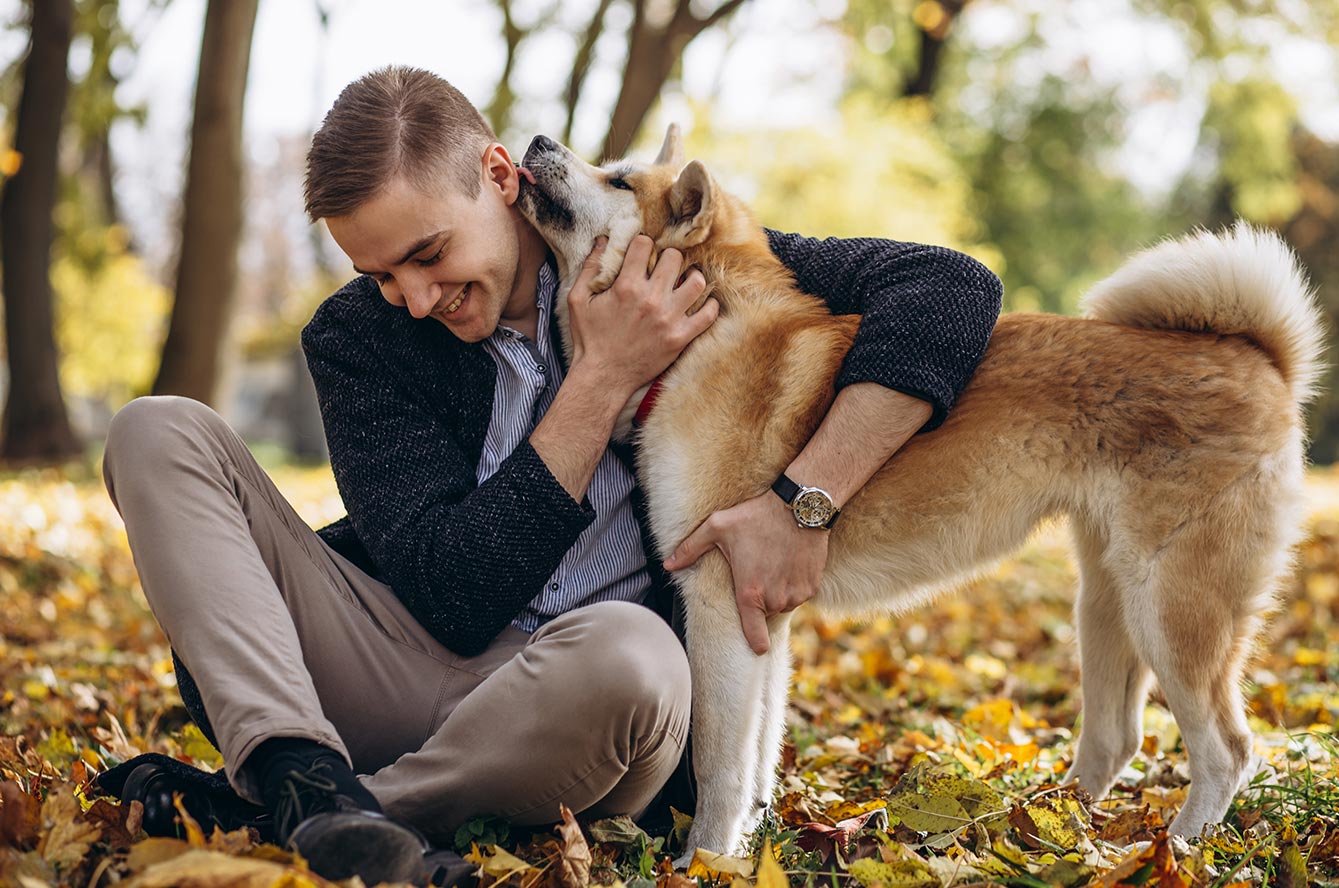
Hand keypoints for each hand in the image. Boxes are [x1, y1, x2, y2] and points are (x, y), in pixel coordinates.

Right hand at [567, 235, 716, 397]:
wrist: (604, 376)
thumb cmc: (590, 338)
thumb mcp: (578, 300)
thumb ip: (590, 267)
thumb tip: (603, 240)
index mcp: (626, 287)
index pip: (645, 244)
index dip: (642, 245)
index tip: (642, 254)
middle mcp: (651, 299)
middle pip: (675, 257)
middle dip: (668, 258)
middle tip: (663, 269)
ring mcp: (669, 319)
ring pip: (697, 282)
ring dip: (691, 278)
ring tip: (684, 283)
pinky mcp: (680, 338)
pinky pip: (708, 315)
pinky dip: (709, 306)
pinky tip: (700, 304)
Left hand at [664, 490, 828, 654]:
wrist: (800, 507)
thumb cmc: (756, 515)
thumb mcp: (718, 527)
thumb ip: (690, 549)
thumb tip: (667, 565)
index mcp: (749, 592)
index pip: (753, 635)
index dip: (754, 643)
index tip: (756, 646)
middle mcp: (775, 599)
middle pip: (765, 613)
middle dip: (759, 599)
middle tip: (756, 571)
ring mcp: (796, 594)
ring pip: (782, 604)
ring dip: (777, 592)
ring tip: (772, 563)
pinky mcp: (812, 587)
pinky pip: (799, 595)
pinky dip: (794, 584)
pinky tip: (788, 563)